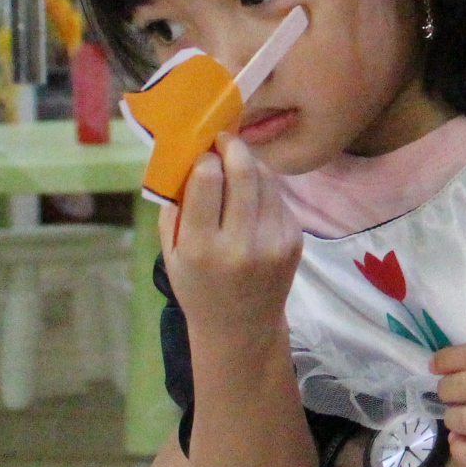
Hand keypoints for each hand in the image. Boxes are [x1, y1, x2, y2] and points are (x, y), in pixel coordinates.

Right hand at [160, 135, 300, 334]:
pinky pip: (279, 199)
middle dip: (233, 146)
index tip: (202, 151)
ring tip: (237, 160)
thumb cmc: (197, 287)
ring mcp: (273, 242)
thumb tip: (184, 156)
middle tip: (224, 138)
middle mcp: (240, 244)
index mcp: (201, 247)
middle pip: (243, 172)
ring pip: (266, 180)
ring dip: (251, 163)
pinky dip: (265, 188)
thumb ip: (174, 206)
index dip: (205, 157)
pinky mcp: (294, 241)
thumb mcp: (171, 253)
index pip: (207, 180)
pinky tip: (253, 193)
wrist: (242, 328)